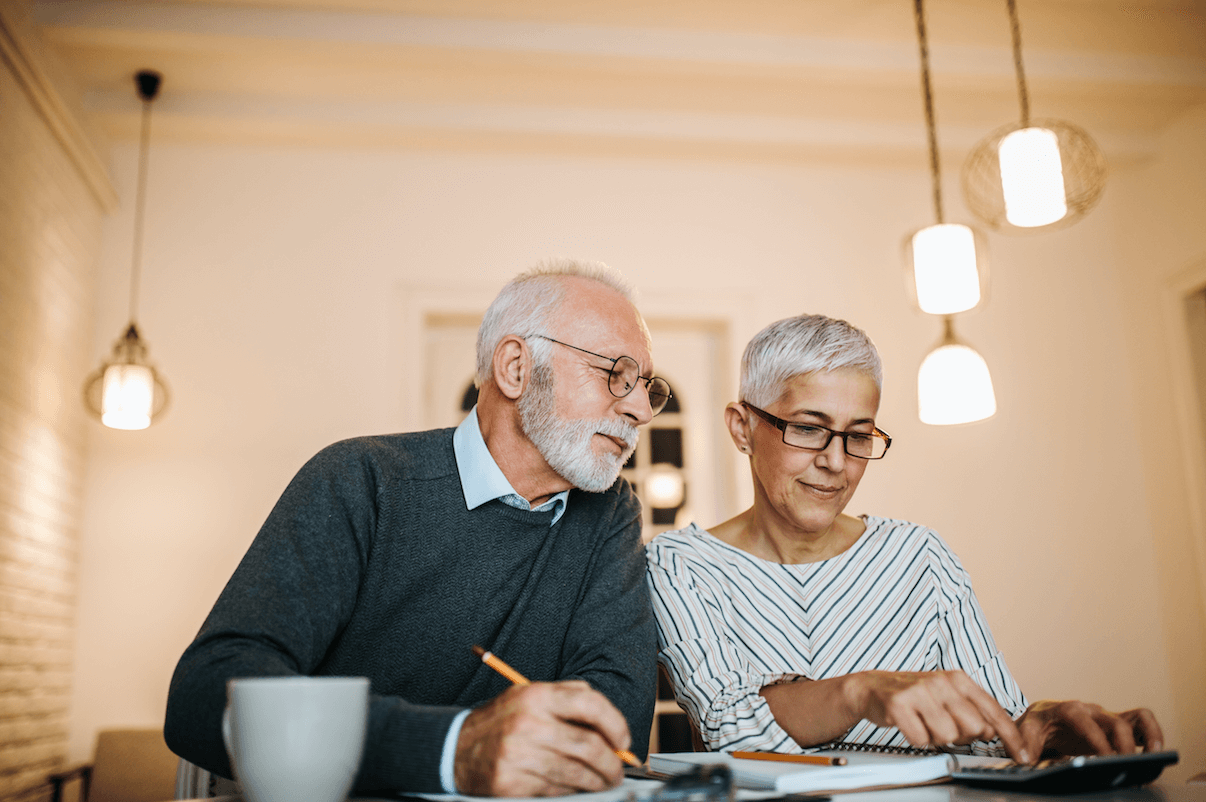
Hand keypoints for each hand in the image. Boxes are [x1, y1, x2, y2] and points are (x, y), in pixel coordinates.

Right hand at [453, 680, 631, 796]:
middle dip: (611, 762)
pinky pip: (555, 790)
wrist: (455, 748)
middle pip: (588, 745)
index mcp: (536, 696)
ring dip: (597, 781)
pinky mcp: (511, 782)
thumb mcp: (530, 696)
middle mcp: (528, 723)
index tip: (623, 740)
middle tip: (618, 769)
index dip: (615, 723)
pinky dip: (572, 790)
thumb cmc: (501, 721)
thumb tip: (610, 721)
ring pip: (576, 772)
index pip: (590, 703)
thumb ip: (568, 697)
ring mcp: (519, 754)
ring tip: (603, 781)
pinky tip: (576, 787)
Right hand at [849, 671, 1031, 762]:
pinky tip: (909, 725)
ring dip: (935, 737)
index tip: (1022, 757)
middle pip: (973, 728)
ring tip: (924, 723)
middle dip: (961, 736)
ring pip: (947, 736)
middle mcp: (941, 681)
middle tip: (943, 726)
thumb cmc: (914, 695)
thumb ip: (973, 712)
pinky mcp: (898, 703)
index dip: (1011, 737)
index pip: (994, 711)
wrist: (872, 687)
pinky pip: (920, 739)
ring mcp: (920, 691)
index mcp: (958, 679)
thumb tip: (992, 732)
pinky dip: (916, 739)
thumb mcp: (947, 696)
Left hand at [1015, 700, 1163, 757]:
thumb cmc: (1037, 724)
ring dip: (1148, 736)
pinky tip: (1154, 753)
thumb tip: (1026, 760)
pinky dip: (1152, 734)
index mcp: (1068, 709)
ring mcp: (1107, 717)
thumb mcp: (1026, 731)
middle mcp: (1091, 710)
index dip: (1096, 739)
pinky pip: (1141, 723)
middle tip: (1125, 767)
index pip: (1084, 720)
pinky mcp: (1117, 725)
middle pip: (1114, 722)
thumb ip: (1026, 744)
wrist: (1044, 717)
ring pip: (1135, 718)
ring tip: (1153, 757)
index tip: (1105, 758)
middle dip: (1122, 745)